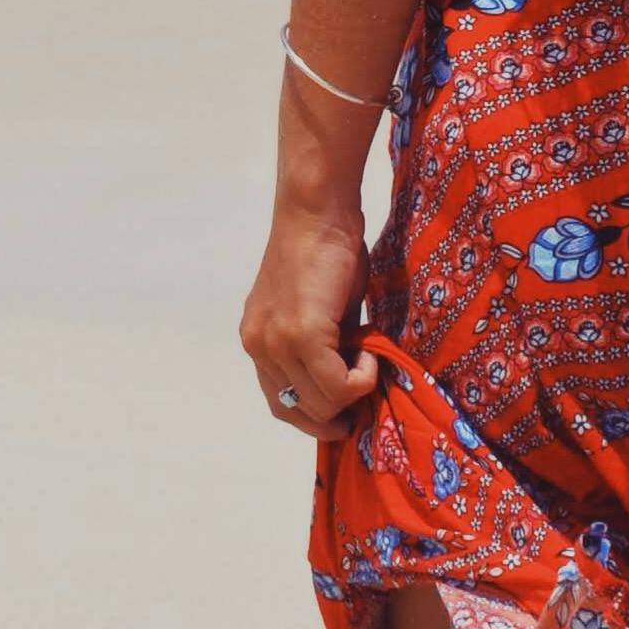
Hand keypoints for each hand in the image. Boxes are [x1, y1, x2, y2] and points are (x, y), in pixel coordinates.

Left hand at [238, 203, 381, 441]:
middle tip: (367, 385)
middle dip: (340, 409)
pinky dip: (363, 378)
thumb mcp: (318, 312)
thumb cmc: (327, 252)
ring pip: (322, 403)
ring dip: (355, 390)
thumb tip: (347, 386)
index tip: (348, 408)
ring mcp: (277, 342)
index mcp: (258, 342)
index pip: (281, 406)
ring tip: (369, 355)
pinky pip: (339, 385)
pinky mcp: (302, 335)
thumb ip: (322, 350)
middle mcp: (259, 347)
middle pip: (301, 412)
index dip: (318, 415)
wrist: (319, 212)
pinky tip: (371, 350)